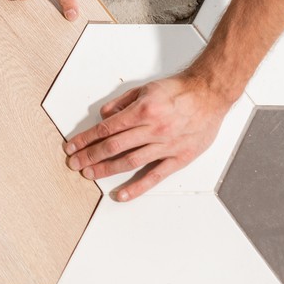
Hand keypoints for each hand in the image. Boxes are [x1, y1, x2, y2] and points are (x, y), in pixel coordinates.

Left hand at [64, 71, 230, 200]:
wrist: (210, 94)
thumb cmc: (180, 89)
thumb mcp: (146, 88)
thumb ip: (123, 102)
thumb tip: (104, 116)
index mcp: (143, 111)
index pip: (106, 129)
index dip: (86, 139)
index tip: (72, 146)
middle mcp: (153, 129)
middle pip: (113, 146)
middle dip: (90, 156)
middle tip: (74, 163)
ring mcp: (166, 146)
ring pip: (130, 161)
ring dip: (106, 170)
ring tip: (90, 174)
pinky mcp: (179, 158)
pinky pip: (155, 175)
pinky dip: (137, 187)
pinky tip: (122, 194)